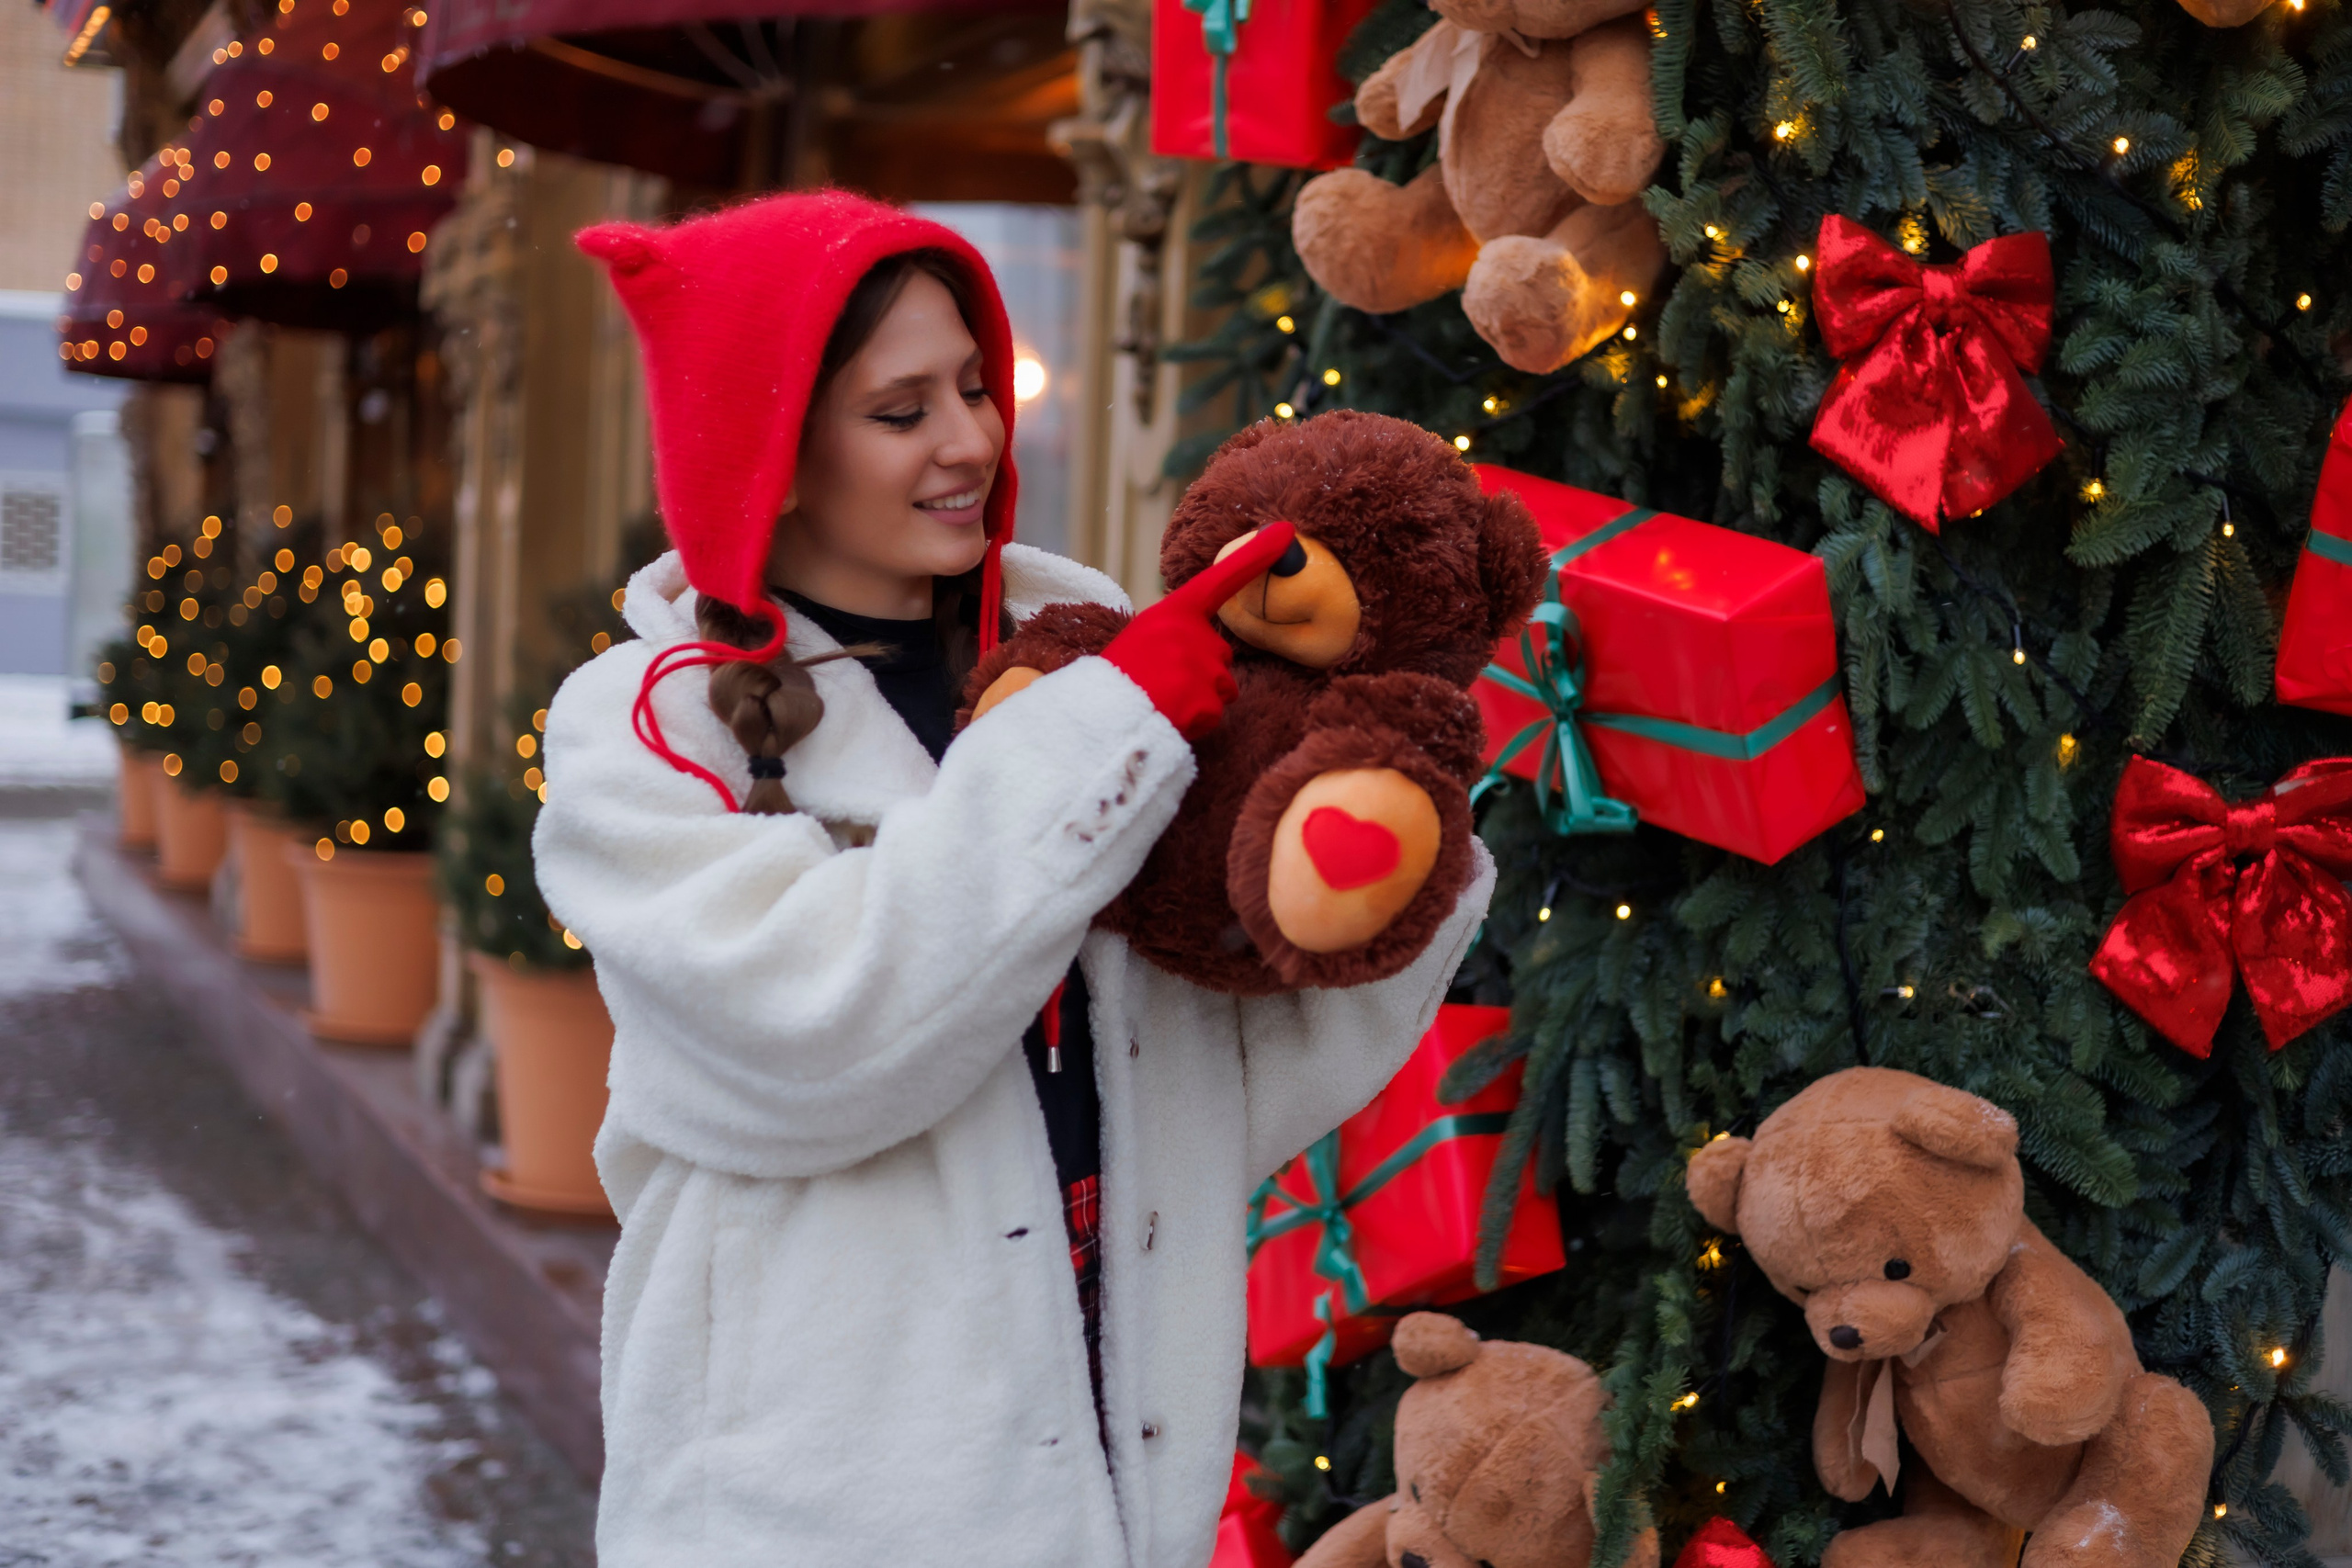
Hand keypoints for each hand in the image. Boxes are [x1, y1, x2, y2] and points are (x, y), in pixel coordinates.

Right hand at [1101, 522, 1296, 739]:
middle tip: (1163, 685)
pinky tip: (1168, 719)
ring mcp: (1200, 668)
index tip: (1284, 533)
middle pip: (1222, 656)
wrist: (1097, 720)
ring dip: (1200, 700)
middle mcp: (1190, 634)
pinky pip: (1214, 715)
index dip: (1254, 557)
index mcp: (1171, 613)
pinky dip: (1195, 723)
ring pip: (1223, 689)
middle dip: (1202, 674)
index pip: (1218, 581)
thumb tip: (1205, 645)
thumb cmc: (1116, 681)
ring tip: (1164, 702)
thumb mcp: (1140, 639)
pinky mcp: (1204, 703)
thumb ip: (1174, 633)